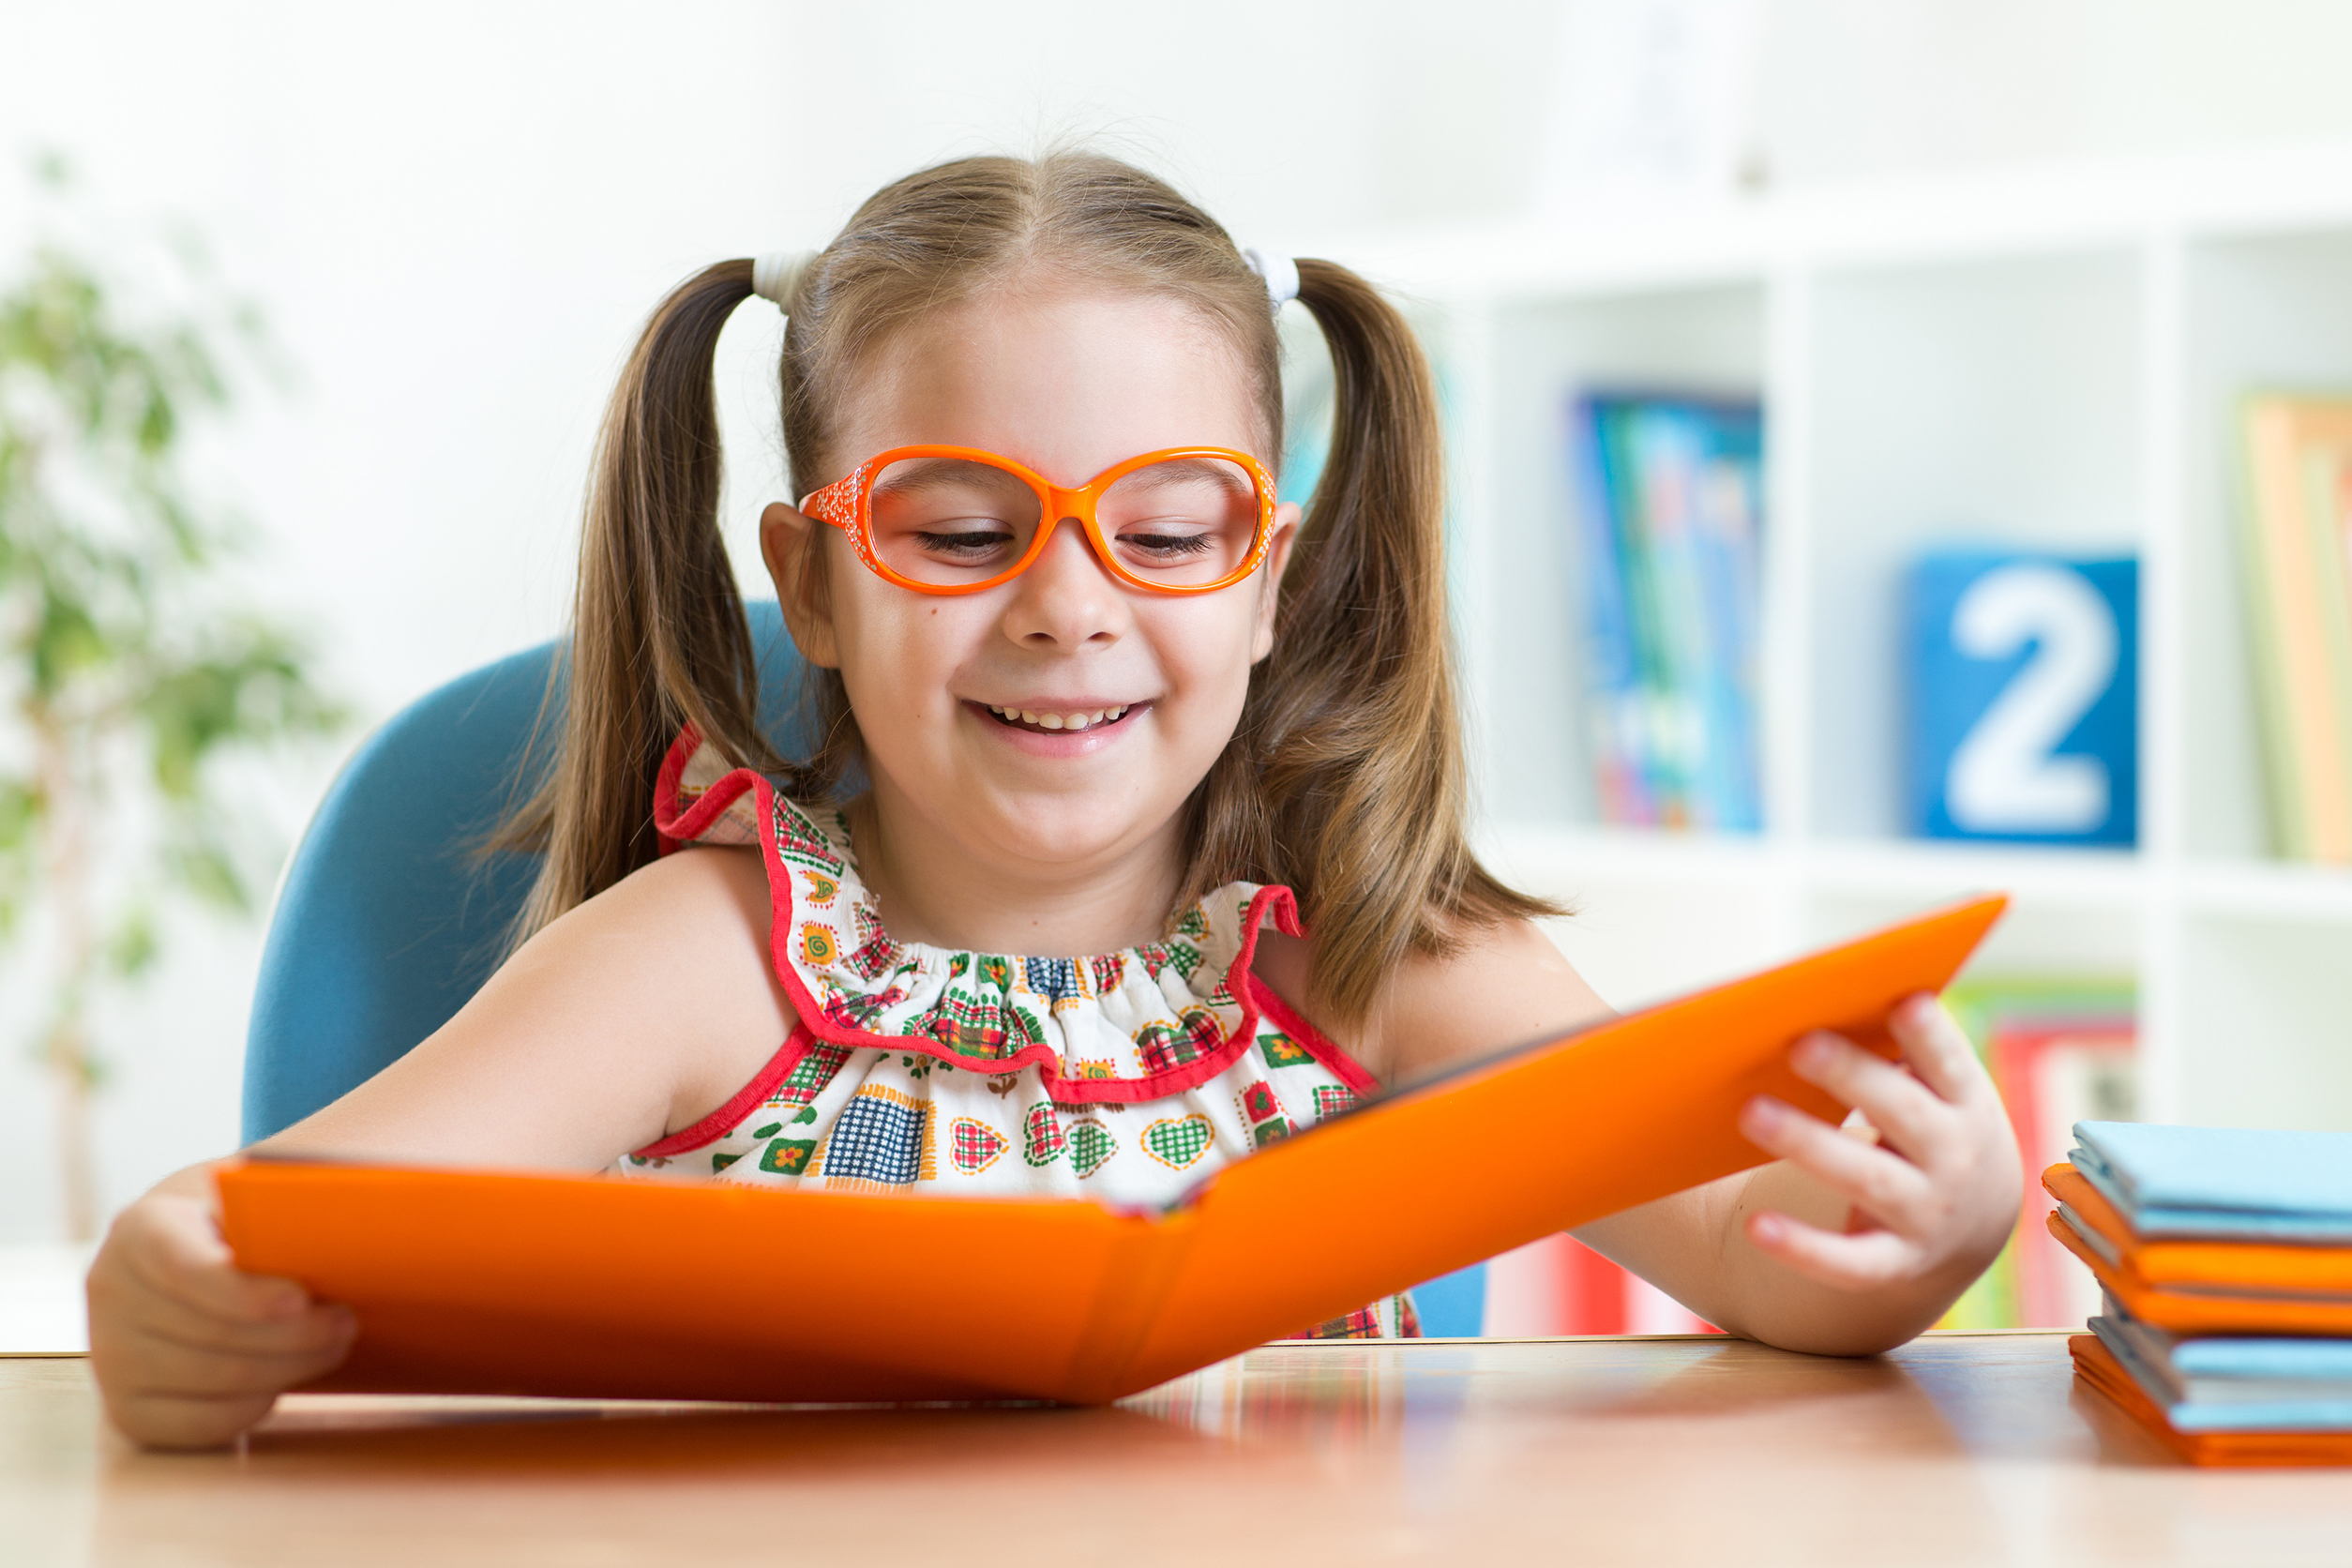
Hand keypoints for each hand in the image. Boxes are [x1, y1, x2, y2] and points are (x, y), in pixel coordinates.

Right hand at [85, 1175, 355, 1448]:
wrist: (190, 1264)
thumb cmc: (237, 1227)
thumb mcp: (249, 1199)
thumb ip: (277, 1206)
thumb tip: (338, 1219)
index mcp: (138, 1230)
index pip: (185, 1268)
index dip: (244, 1292)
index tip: (301, 1299)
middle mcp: (110, 1292)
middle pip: (209, 1331)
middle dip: (292, 1334)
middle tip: (345, 1322)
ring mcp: (111, 1357)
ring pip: (213, 1379)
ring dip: (287, 1366)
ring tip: (332, 1344)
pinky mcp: (128, 1411)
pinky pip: (201, 1423)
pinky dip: (254, 1406)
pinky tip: (284, 1380)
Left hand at [1734, 993, 2021, 1291]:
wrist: (1971, 1225)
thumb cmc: (1934, 1127)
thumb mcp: (1940, 1092)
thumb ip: (1905, 1051)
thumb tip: (1829, 992)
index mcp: (1966, 1104)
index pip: (1950, 1063)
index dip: (1930, 1036)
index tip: (1903, 1001)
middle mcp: (1956, 1160)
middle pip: (1902, 1113)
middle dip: (1852, 1077)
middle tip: (1798, 1044)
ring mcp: (1927, 1216)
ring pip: (1866, 1179)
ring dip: (1809, 1144)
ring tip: (1750, 1112)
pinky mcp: (1895, 1263)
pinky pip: (1848, 1261)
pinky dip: (1803, 1248)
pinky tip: (1757, 1226)